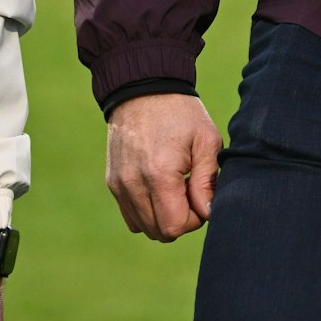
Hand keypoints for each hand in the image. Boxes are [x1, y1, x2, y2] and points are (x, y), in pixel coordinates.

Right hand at [105, 92, 221, 240]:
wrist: (142, 88)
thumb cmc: (180, 113)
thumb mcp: (206, 140)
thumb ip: (208, 181)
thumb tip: (207, 214)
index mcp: (159, 175)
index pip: (174, 227)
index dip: (194, 219)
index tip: (199, 195)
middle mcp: (133, 184)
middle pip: (158, 232)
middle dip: (179, 219)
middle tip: (188, 190)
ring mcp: (119, 184)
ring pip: (143, 227)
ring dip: (162, 216)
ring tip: (173, 187)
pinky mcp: (113, 181)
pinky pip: (130, 214)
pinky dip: (146, 210)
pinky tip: (157, 186)